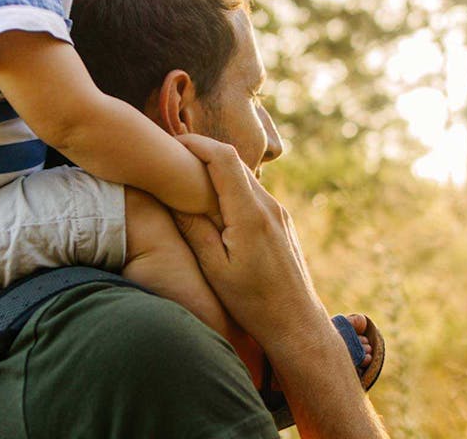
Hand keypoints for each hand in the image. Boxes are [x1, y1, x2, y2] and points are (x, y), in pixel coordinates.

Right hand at [169, 134, 326, 354]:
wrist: (296, 323)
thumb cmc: (252, 302)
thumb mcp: (215, 269)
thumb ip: (194, 229)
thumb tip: (172, 196)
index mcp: (250, 214)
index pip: (223, 158)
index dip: (195, 144)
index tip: (170, 143)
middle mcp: (269, 206)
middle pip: (233, 162)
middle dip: (202, 154)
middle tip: (171, 158)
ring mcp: (279, 213)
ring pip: (244, 178)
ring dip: (216, 172)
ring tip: (186, 180)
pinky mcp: (282, 223)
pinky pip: (253, 194)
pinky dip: (230, 189)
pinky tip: (213, 205)